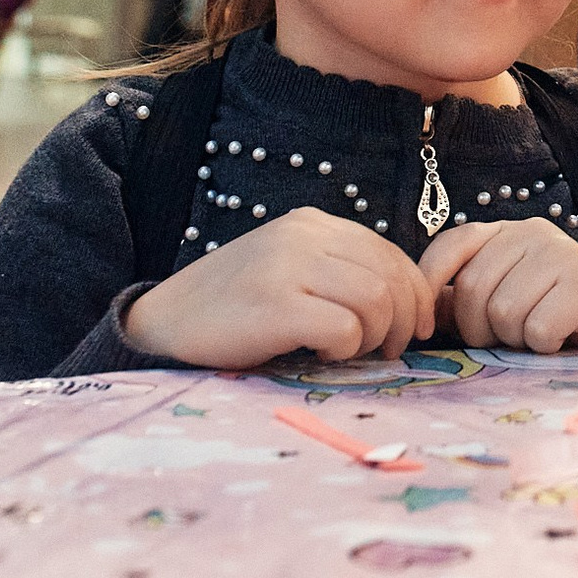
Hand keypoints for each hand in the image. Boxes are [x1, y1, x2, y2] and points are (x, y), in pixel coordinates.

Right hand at [123, 206, 436, 367]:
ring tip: (348, 351)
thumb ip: (337, 271)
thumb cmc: (233, 308)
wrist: (161, 324)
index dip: (416, 294)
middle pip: (392, 276)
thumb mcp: (289, 270)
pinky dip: (346, 349)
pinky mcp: (275, 303)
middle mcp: (304, 235)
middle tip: (389, 349)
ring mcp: (288, 266)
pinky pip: (345, 327)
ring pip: (377, 300)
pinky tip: (321, 354)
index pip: (391, 253)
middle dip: (403, 320)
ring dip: (373, 336)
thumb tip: (406, 303)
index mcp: (312, 223)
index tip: (417, 327)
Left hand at [418, 218, 577, 351]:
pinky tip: (560, 337)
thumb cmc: (545, 311)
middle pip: (473, 288)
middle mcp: (533, 232)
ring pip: (505, 312)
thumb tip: (418, 310)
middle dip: (479, 328)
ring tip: (535, 334)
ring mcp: (562, 253)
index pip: (453, 244)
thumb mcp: (498, 299)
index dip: (430, 282)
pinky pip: (539, 330)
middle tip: (505, 337)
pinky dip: (543, 346)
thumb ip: (460, 299)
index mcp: (506, 232)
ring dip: (515, 339)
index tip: (426, 326)